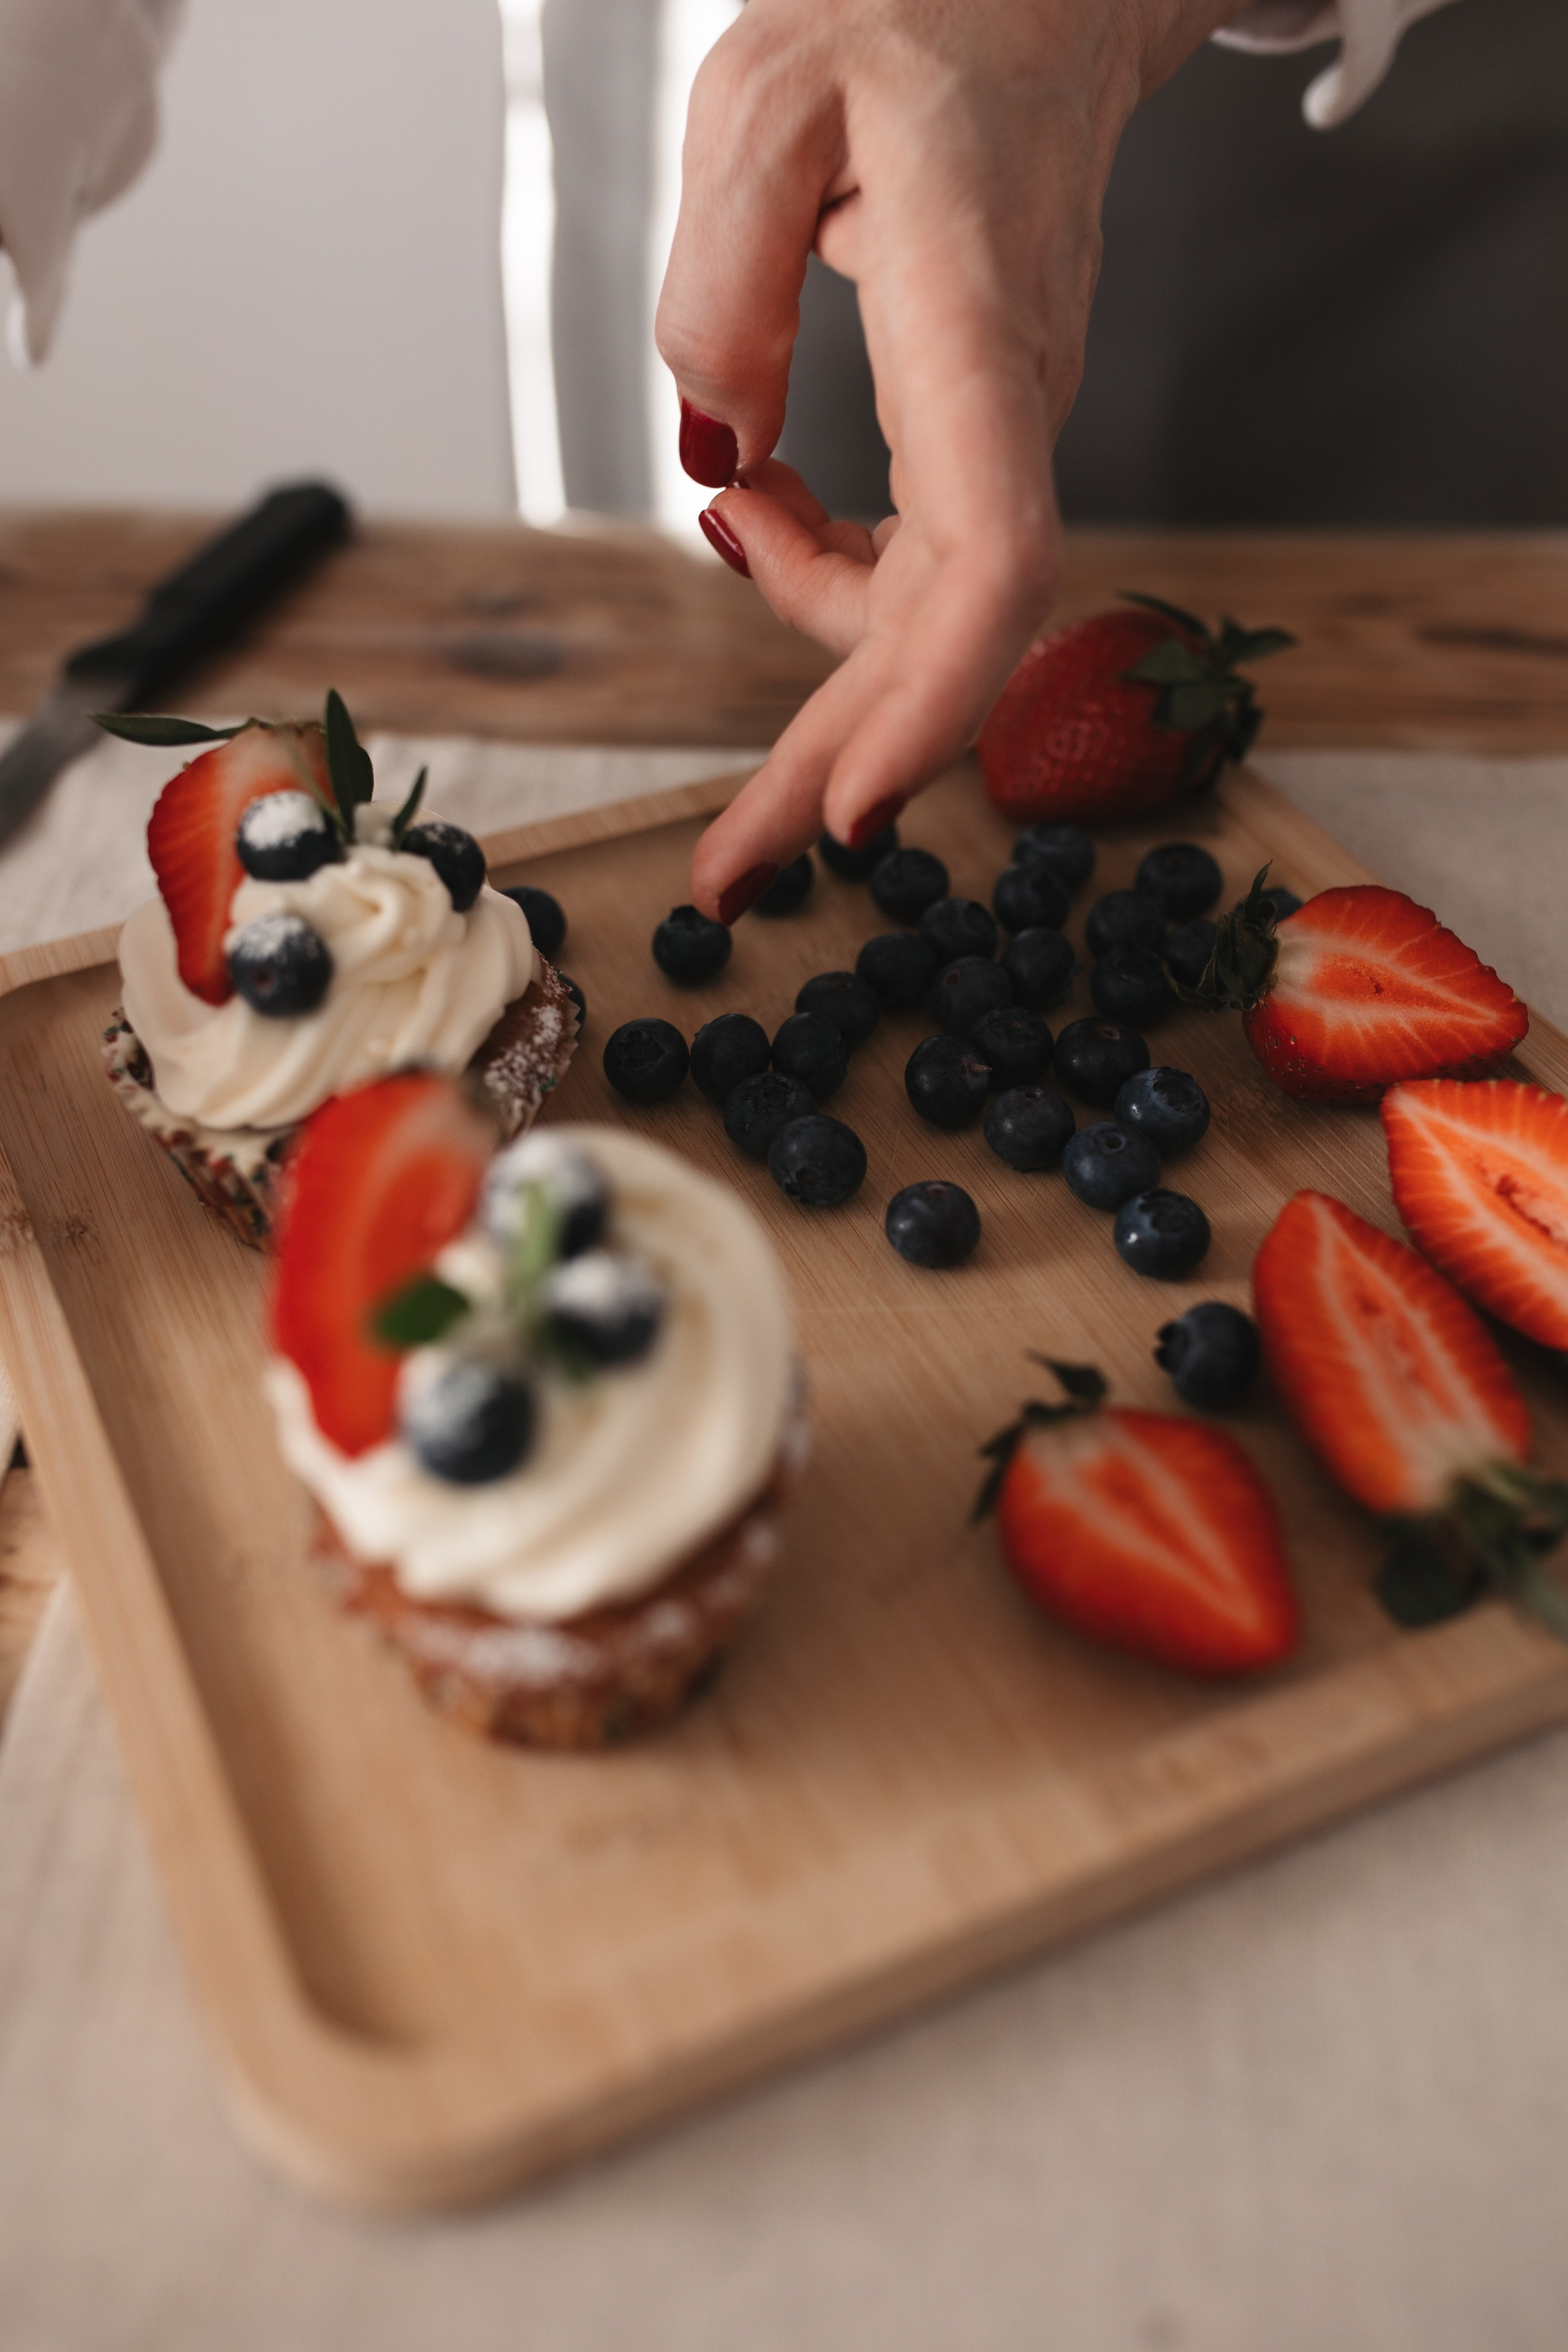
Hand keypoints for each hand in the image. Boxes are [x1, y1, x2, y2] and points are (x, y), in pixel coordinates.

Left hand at [656, 0, 1241, 920]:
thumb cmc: (909, 22)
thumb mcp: (767, 97)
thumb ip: (723, 278)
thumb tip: (719, 456)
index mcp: (970, 332)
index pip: (988, 563)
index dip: (929, 704)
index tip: (854, 813)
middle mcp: (1008, 407)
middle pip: (947, 636)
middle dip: (838, 765)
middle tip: (726, 873)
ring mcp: (1004, 432)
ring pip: (927, 613)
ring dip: (824, 670)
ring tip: (728, 537)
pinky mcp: (980, 436)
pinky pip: (916, 557)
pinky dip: (827, 575)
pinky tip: (760, 512)